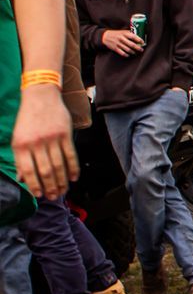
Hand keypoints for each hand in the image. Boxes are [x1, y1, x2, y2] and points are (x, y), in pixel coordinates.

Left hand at [12, 84, 77, 199]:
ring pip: (58, 164)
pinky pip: (70, 154)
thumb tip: (22, 179)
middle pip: (45, 170)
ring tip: (63, 191)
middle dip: (50, 186)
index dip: (34, 185)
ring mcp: (52, 138)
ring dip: (62, 180)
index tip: (39, 195)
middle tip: (53, 197)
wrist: (40, 96)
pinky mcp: (65, 133)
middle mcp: (36, 142)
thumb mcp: (17, 139)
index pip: (28, 171)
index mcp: (21, 145)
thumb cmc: (27, 120)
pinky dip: (73, 168)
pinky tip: (74, 177)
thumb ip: (20, 159)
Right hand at [101, 28, 144, 56]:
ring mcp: (118, 44)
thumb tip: (139, 35)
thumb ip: (130, 33)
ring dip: (133, 52)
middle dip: (138, 48)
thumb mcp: (123, 31)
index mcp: (124, 34)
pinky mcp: (115, 48)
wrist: (105, 36)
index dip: (139, 40)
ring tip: (135, 52)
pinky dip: (126, 55)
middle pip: (132, 44)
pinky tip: (129, 55)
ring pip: (128, 50)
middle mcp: (122, 39)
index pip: (134, 37)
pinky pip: (122, 53)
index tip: (143, 42)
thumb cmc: (117, 34)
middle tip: (141, 49)